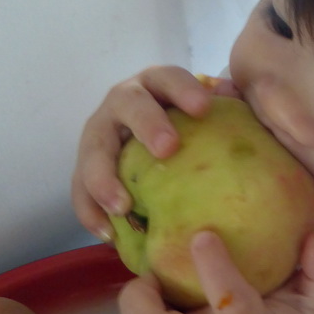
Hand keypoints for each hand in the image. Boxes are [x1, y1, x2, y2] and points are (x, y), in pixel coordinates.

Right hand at [71, 66, 239, 240]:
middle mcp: (124, 101)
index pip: (169, 78)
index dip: (183, 90)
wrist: (154, 141)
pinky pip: (80, 190)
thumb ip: (226, 103)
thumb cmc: (193, 126)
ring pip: (95, 150)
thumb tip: (233, 94)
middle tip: (168, 149)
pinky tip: (108, 235)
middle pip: (130, 106)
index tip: (203, 107)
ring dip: (104, 178)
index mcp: (156, 84)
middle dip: (147, 124)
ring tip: (122, 207)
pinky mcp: (85, 167)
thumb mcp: (207, 111)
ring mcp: (100, 133)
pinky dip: (90, 212)